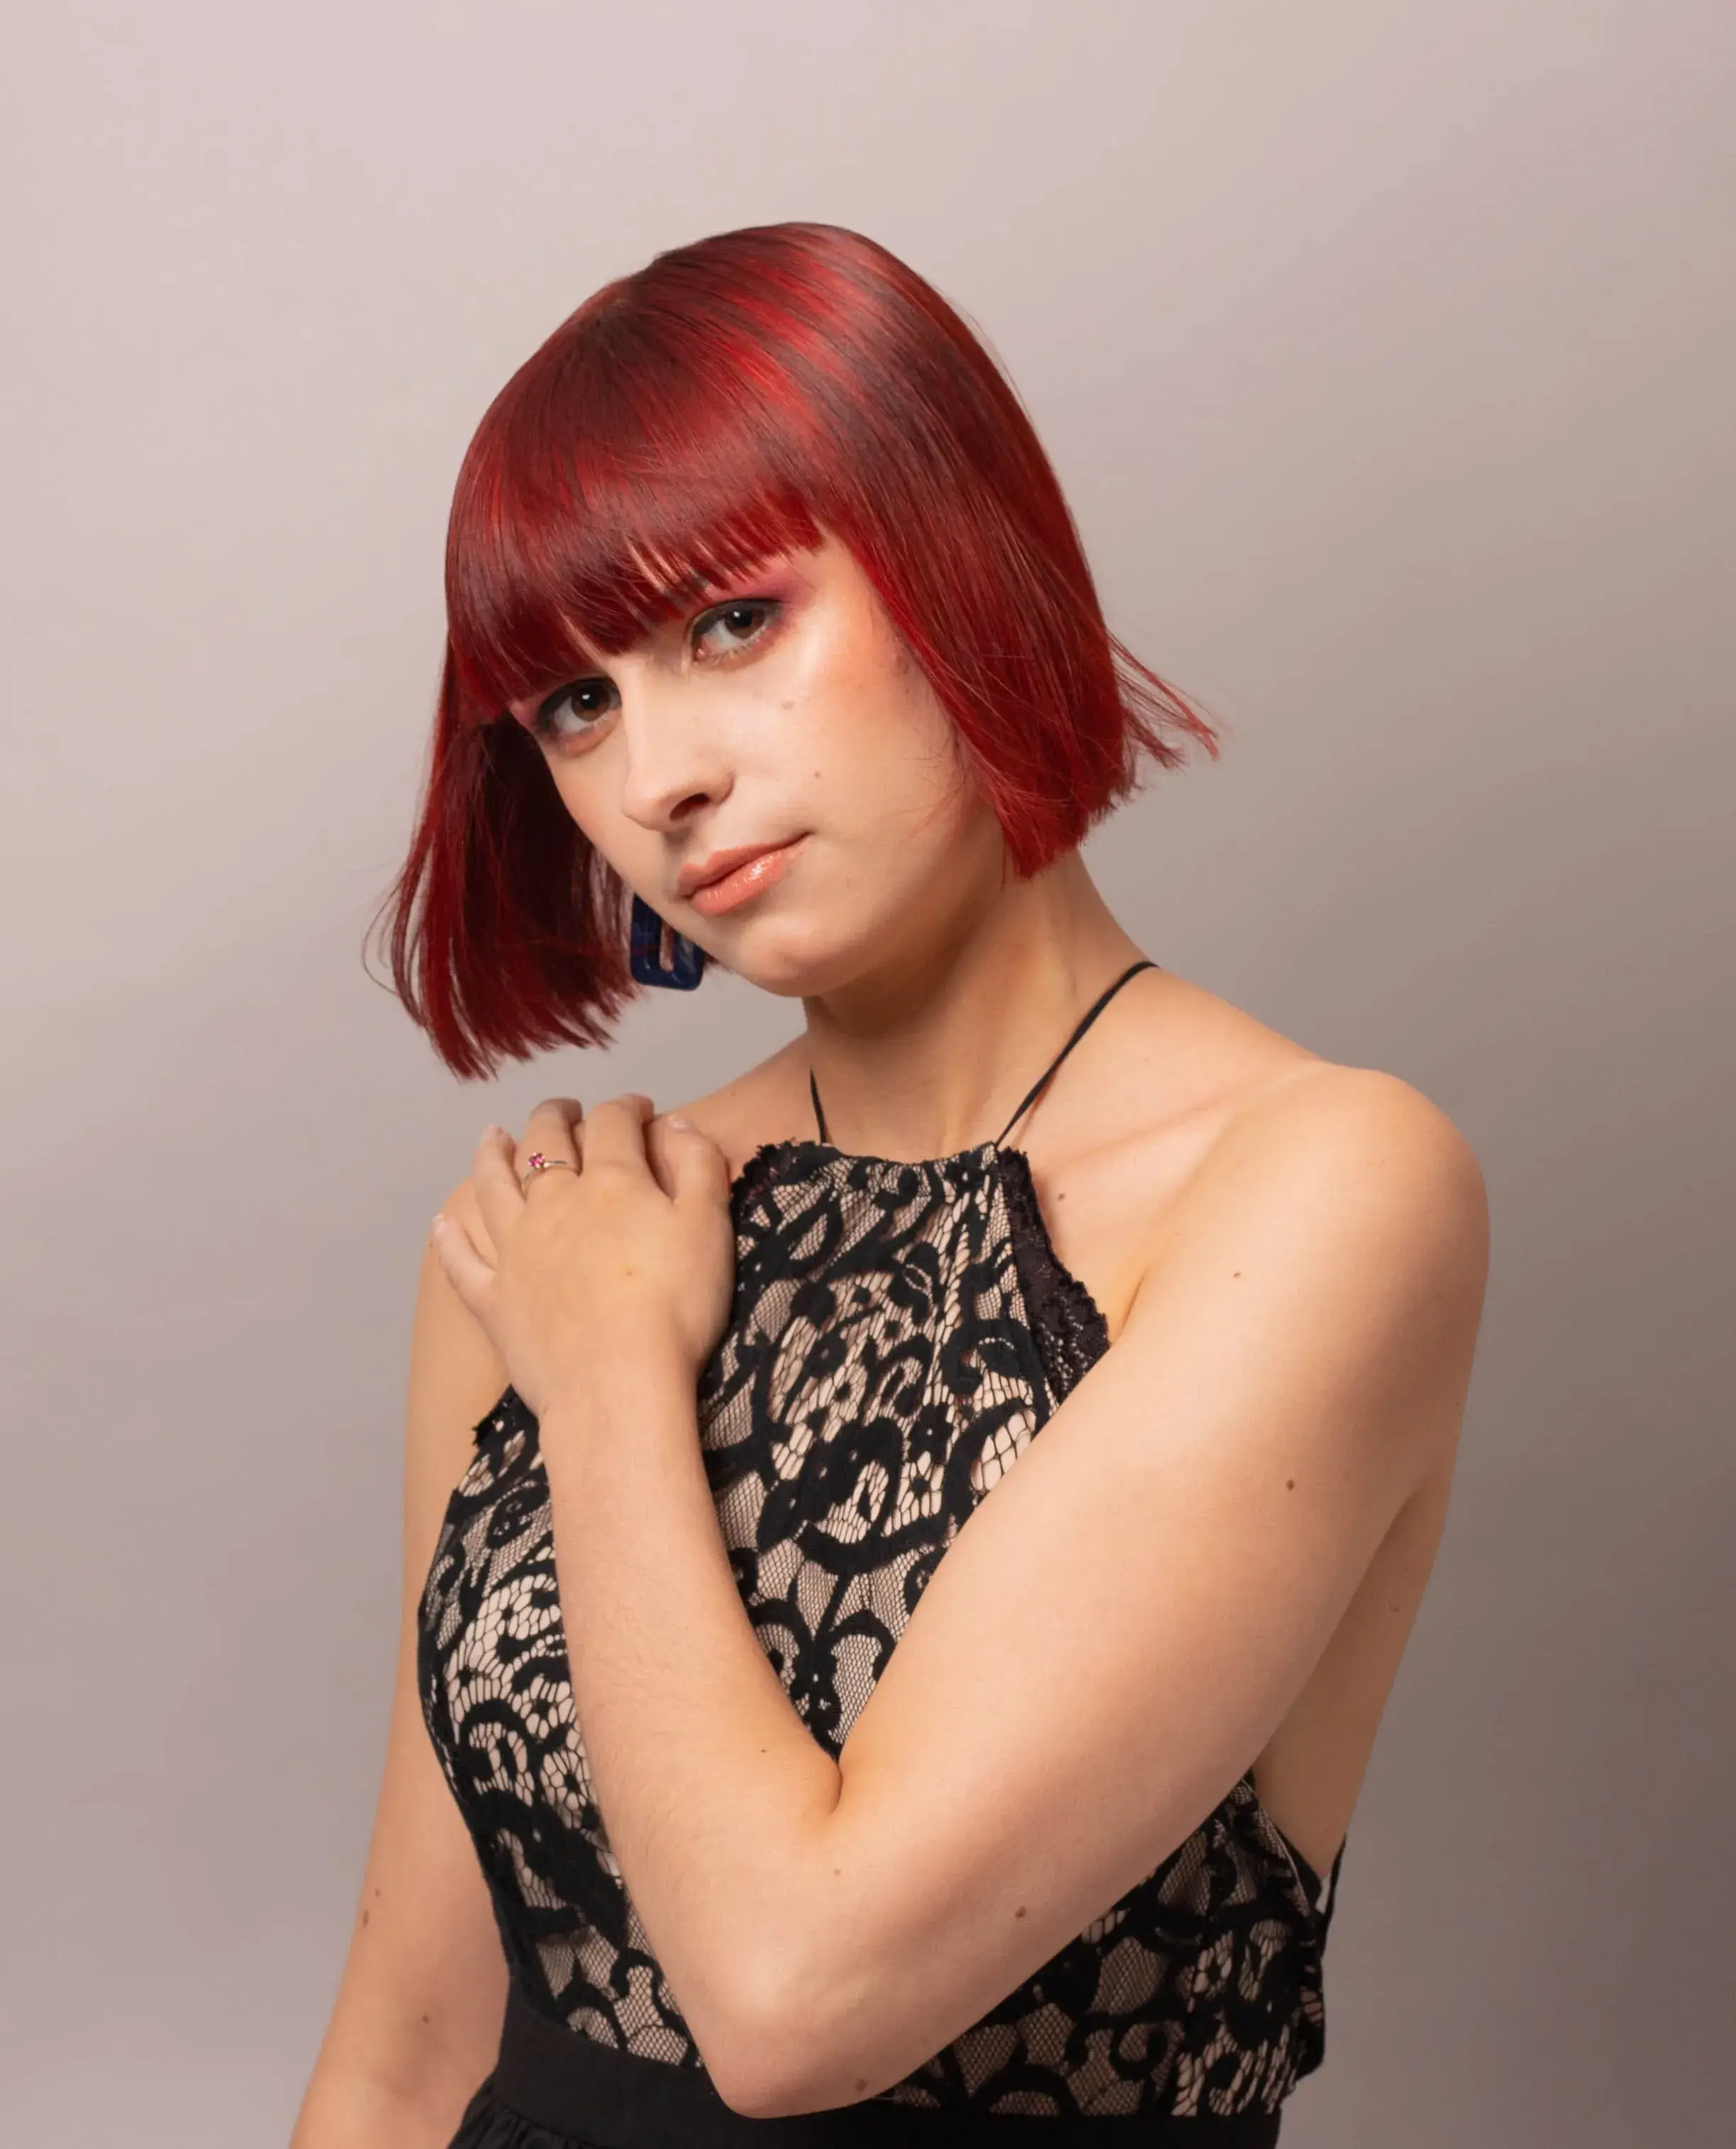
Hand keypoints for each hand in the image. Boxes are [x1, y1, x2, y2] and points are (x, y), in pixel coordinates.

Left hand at [430, 1094, 736, 1421]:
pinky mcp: (493, 1299)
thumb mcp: (709, 1227)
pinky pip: (461, 1262)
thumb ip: (699, 1166)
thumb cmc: (675, 1307)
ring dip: (491, 1155)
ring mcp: (516, 1250)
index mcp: (612, 1182)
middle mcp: (555, 1203)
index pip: (613, 1123)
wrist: (617, 1386)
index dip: (626, 1107)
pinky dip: (449, 1240)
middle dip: (556, 1116)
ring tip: (492, 1136)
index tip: (638, 1109)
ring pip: (494, 1186)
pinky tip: (441, 1224)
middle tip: (566, 1110)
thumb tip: (680, 1122)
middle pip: (546, 1140)